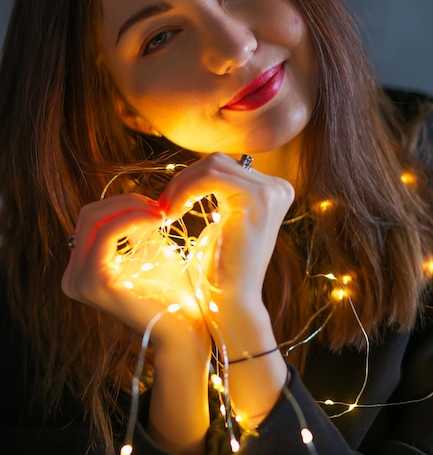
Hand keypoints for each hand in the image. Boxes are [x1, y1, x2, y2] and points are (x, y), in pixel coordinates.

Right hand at [61, 193, 208, 350]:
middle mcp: (72, 277)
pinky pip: (107, 233)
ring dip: (130, 207)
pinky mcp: (94, 281)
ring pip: (94, 219)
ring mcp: (78, 281)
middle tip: (158, 206)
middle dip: (124, 202)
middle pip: (88, 215)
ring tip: (160, 212)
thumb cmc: (171, 291)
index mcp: (81, 270)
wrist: (183, 330)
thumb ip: (131, 227)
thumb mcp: (147, 251)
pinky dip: (133, 218)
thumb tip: (129, 202)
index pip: (90, 218)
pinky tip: (158, 220)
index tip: (154, 204)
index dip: (121, 204)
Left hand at [159, 153, 294, 330]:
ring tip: (165, 211)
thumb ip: (221, 193)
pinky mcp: (256, 199)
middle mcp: (279, 188)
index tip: (169, 203)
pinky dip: (184, 191)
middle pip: (218, 161)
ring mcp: (271, 192)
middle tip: (162, 206)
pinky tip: (172, 214)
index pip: (224, 166)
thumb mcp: (223, 222)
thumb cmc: (221, 270)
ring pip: (212, 165)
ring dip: (180, 186)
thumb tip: (202, 167)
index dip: (192, 180)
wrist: (231, 304)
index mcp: (274, 191)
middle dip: (184, 180)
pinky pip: (209, 177)